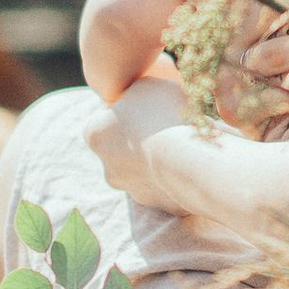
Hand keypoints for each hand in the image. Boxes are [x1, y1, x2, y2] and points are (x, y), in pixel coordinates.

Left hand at [86, 72, 189, 208]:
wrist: (189, 159)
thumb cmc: (163, 114)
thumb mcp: (147, 84)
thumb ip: (136, 90)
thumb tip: (138, 94)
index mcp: (94, 133)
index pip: (108, 114)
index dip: (130, 105)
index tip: (150, 101)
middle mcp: (107, 167)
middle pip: (125, 145)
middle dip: (142, 135)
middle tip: (169, 121)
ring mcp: (133, 190)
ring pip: (145, 168)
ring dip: (159, 156)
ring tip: (185, 141)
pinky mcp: (159, 205)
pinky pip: (168, 184)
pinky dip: (177, 173)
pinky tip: (194, 159)